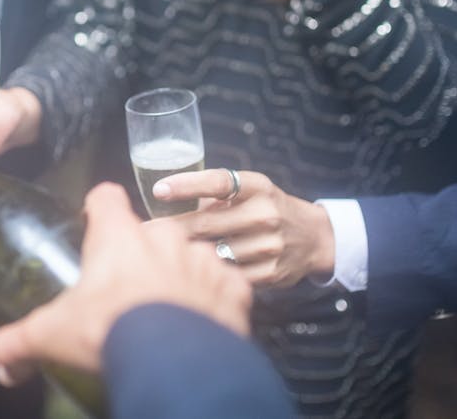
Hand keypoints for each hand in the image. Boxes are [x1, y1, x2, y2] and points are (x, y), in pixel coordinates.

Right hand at [0, 183, 251, 386]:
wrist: (173, 361)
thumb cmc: (110, 331)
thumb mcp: (51, 335)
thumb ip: (19, 341)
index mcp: (119, 236)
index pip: (105, 198)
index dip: (98, 209)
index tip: (94, 225)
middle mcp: (164, 236)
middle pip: (151, 232)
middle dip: (143, 255)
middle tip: (130, 291)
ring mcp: (204, 259)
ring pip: (192, 257)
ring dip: (182, 276)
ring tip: (170, 312)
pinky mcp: (235, 286)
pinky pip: (226, 286)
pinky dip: (216, 301)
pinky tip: (203, 323)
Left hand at [151, 169, 334, 287]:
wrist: (314, 238)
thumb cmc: (269, 208)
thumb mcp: (251, 190)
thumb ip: (217, 195)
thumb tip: (167, 200)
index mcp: (257, 187)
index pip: (219, 182)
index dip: (188, 185)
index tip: (159, 190)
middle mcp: (265, 213)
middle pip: (207, 223)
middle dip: (170, 230)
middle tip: (142, 234)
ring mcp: (269, 245)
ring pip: (213, 252)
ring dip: (189, 255)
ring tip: (167, 256)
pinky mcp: (270, 272)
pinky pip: (228, 274)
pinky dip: (211, 273)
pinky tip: (199, 274)